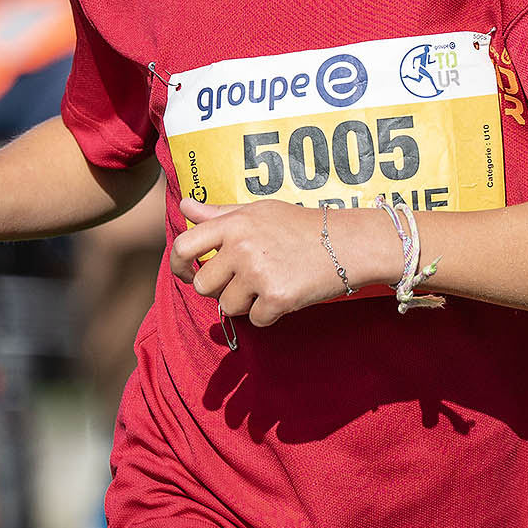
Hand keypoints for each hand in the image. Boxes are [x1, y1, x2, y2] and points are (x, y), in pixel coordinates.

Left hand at [169, 197, 374, 327]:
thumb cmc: (302, 226)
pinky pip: (255, 320)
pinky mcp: (276, 297)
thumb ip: (220, 214)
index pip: (184, 245)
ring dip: (246, 302)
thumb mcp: (259, 212)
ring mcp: (258, 273)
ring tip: (271, 282)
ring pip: (228, 306)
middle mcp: (242, 246)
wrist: (349, 243)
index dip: (177, 264)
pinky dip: (269, 314)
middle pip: (203, 284)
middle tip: (246, 280)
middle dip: (219, 288)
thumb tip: (184, 207)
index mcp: (234, 223)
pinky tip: (287, 293)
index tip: (185, 274)